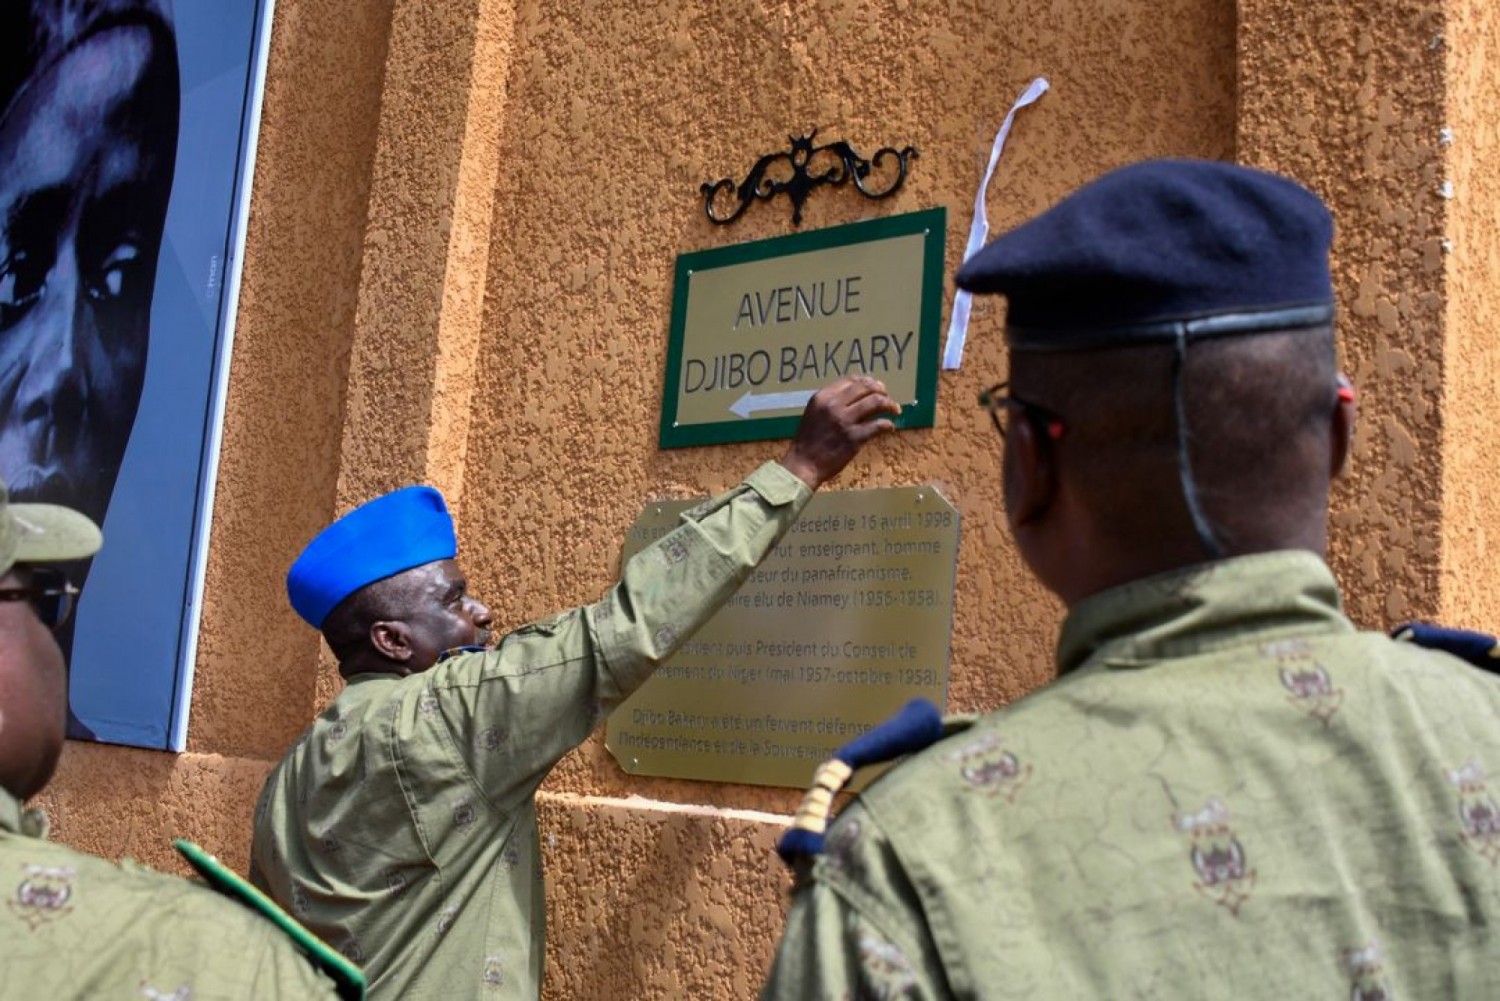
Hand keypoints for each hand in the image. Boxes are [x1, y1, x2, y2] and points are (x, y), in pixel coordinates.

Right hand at [780, 376, 900, 489]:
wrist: (803, 464)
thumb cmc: (808, 440)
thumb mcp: (814, 413)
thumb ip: (831, 402)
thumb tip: (855, 394)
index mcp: (823, 397)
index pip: (851, 380)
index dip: (867, 381)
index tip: (875, 386)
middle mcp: (833, 405)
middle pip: (865, 388)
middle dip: (881, 390)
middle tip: (887, 396)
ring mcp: (844, 421)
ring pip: (875, 402)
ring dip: (889, 404)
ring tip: (895, 409)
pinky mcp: (854, 438)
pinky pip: (878, 425)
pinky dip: (887, 424)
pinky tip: (890, 427)